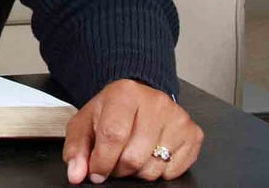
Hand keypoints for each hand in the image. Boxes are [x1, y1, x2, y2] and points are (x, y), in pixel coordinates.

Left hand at [64, 79, 203, 183]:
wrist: (137, 98)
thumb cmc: (110, 111)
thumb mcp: (84, 124)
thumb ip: (76, 149)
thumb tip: (76, 173)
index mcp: (124, 94)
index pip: (113, 135)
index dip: (101, 160)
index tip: (95, 170)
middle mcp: (155, 103)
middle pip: (134, 156)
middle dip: (117, 168)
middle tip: (112, 161)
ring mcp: (178, 118)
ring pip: (153, 167)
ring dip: (136, 171)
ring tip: (129, 154)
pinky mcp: (193, 134)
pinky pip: (173, 171)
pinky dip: (157, 171)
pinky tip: (149, 154)